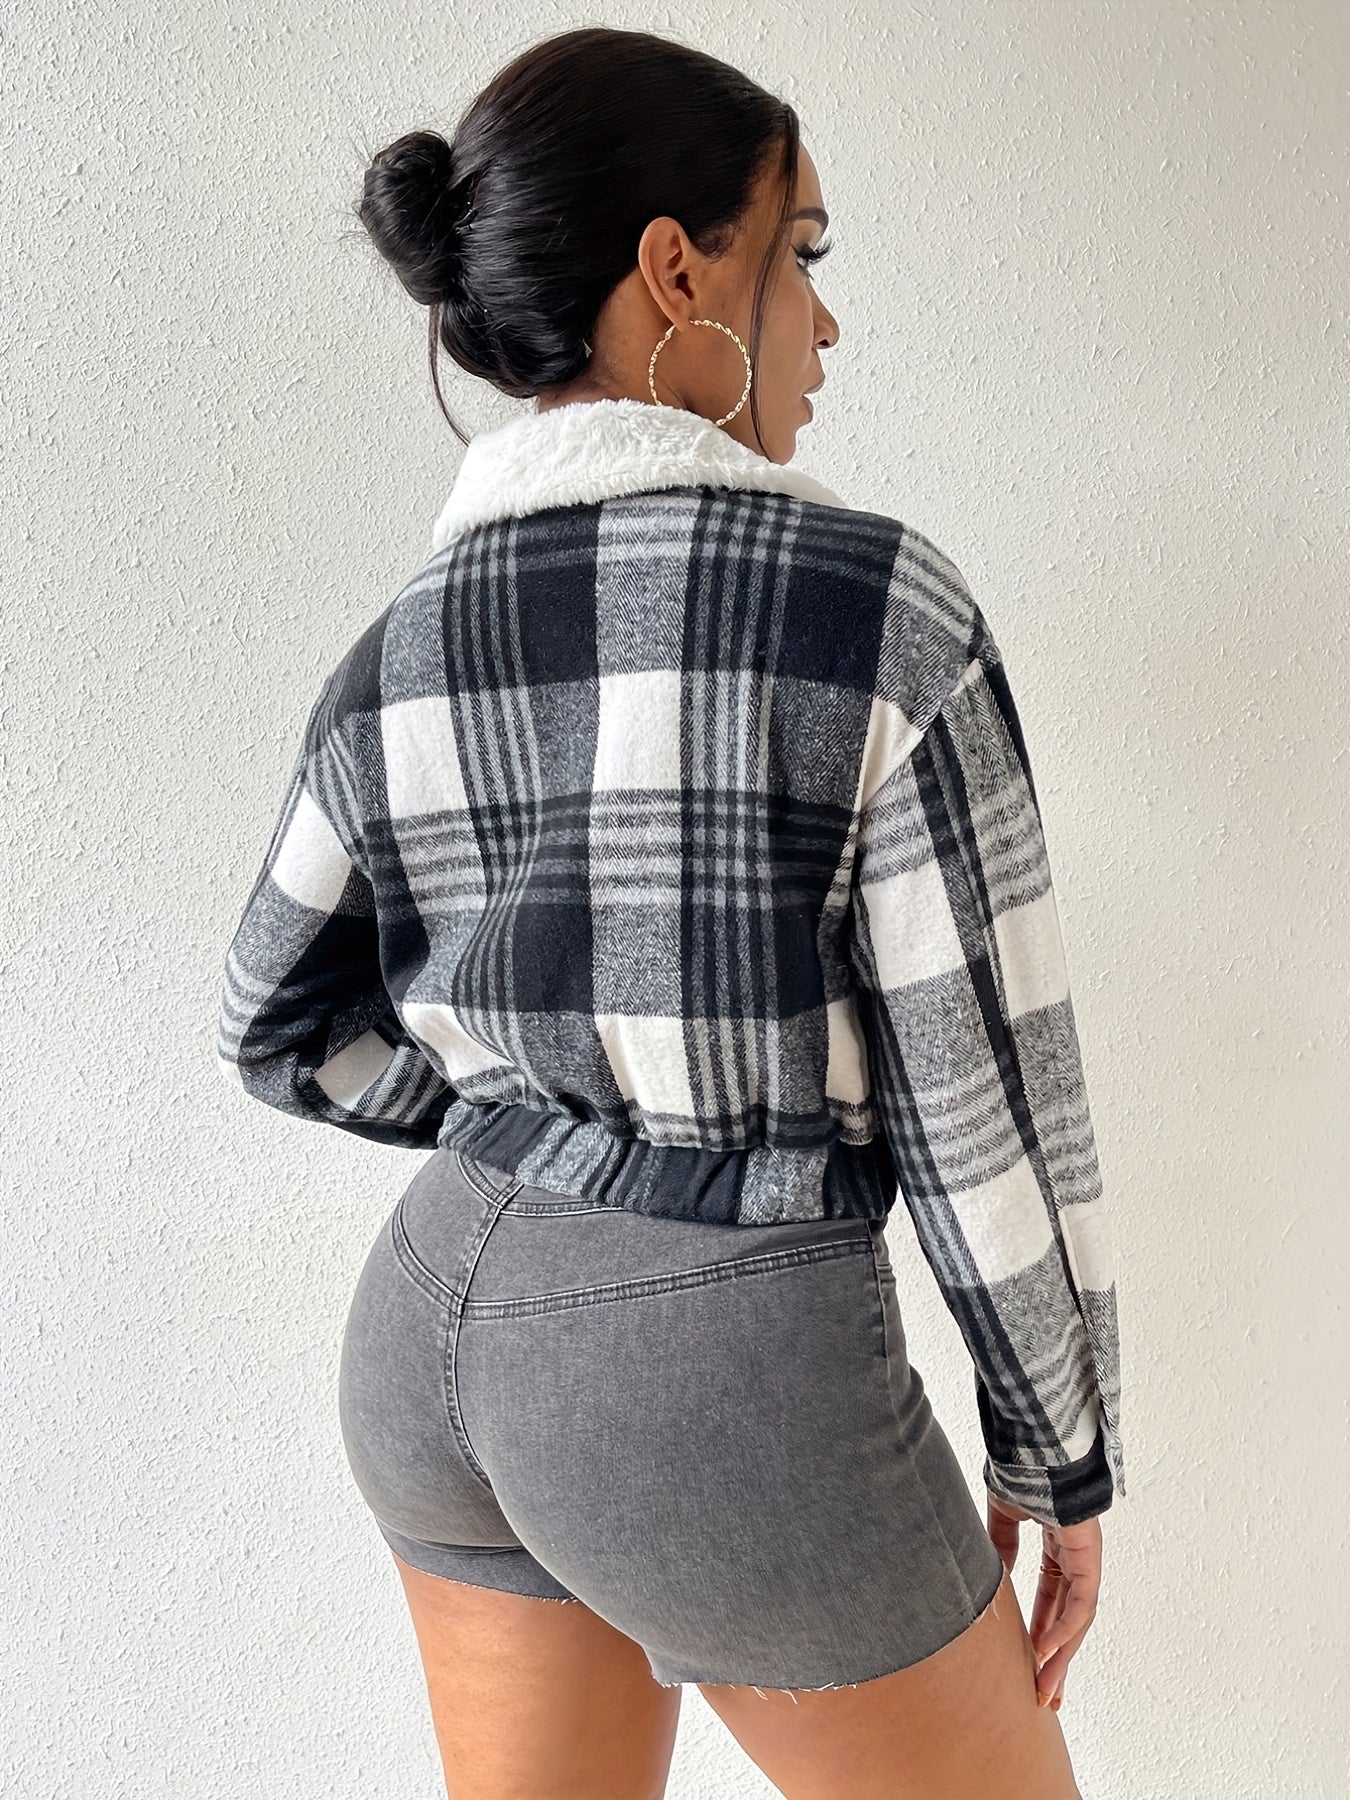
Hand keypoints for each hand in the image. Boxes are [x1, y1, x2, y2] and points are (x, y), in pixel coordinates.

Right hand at [986, 1493, 1101, 1714]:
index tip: (1028, 1666)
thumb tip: (998, 1578)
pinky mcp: (1088, 1555)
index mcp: (1055, 1550)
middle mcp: (1074, 1559)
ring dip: (1062, 1656)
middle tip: (1043, 1696)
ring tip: (1046, 1690)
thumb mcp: (1003, 1517)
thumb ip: (1003, 1545)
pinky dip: (1065, 1628)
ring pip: (1077, 1619)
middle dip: (1056, 1660)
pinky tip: (1049, 1651)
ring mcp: (1084, 1558)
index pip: (1050, 1603)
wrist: (1033, 1446)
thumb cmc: (1021, 1472)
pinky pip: (1081, 1601)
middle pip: (1067, 1620)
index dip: (1039, 1635)